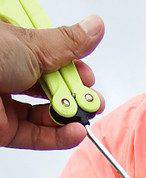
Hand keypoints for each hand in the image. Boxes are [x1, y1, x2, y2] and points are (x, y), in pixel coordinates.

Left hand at [0, 16, 103, 149]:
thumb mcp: (32, 44)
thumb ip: (66, 44)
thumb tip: (93, 28)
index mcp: (11, 44)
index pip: (48, 56)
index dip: (70, 66)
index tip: (87, 75)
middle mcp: (7, 71)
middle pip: (48, 86)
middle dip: (73, 94)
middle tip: (91, 99)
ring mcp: (4, 101)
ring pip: (42, 114)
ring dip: (68, 117)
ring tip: (85, 115)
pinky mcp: (2, 129)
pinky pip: (35, 136)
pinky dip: (57, 137)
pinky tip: (74, 132)